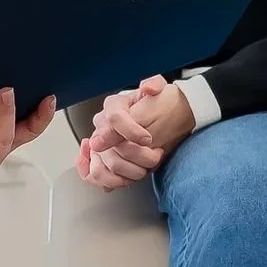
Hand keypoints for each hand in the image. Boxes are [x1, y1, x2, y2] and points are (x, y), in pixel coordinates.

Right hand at [77, 76, 196, 190]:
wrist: (170, 120)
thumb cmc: (163, 106)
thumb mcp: (160, 90)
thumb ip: (152, 85)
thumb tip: (148, 88)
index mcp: (114, 106)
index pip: (114, 120)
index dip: (132, 132)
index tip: (148, 139)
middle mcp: (103, 125)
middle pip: (109, 149)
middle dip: (138, 155)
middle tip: (155, 153)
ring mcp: (102, 144)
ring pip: (104, 166)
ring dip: (130, 171)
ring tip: (145, 167)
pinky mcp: (105, 159)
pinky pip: (96, 175)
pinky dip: (111, 181)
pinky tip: (127, 178)